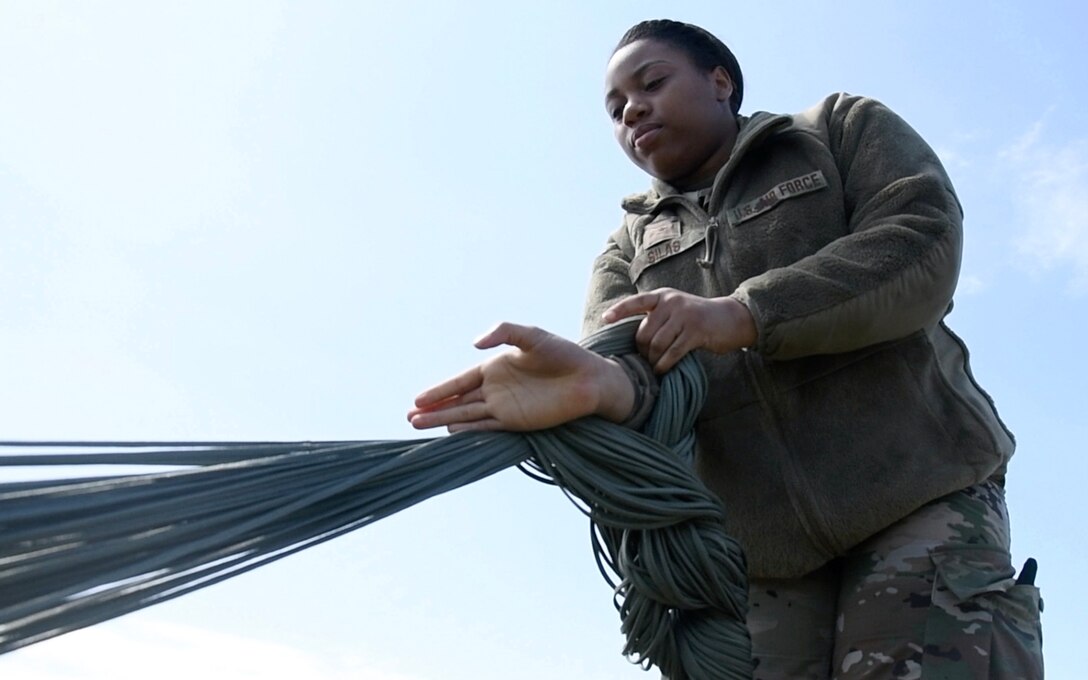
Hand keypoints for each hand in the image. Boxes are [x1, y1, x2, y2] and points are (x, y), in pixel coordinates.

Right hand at [407, 323, 633, 432]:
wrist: (590, 379)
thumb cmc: (564, 354)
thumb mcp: (532, 336)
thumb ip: (504, 332)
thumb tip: (474, 344)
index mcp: (496, 367)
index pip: (460, 381)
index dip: (439, 390)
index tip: (418, 399)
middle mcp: (496, 389)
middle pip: (458, 401)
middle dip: (434, 409)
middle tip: (410, 418)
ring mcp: (505, 407)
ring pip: (468, 415)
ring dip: (445, 420)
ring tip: (420, 426)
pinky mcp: (518, 422)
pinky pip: (487, 427)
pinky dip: (469, 429)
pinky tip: (451, 430)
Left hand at [602, 289, 755, 372]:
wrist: (730, 319)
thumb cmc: (697, 319)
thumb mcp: (676, 309)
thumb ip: (657, 317)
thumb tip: (634, 339)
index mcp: (663, 296)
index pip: (636, 302)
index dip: (619, 310)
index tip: (605, 319)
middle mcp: (672, 302)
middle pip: (645, 332)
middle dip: (642, 351)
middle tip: (646, 361)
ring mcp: (685, 316)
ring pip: (657, 344)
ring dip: (653, 360)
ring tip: (655, 367)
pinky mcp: (696, 331)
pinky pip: (672, 353)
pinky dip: (664, 365)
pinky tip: (663, 370)